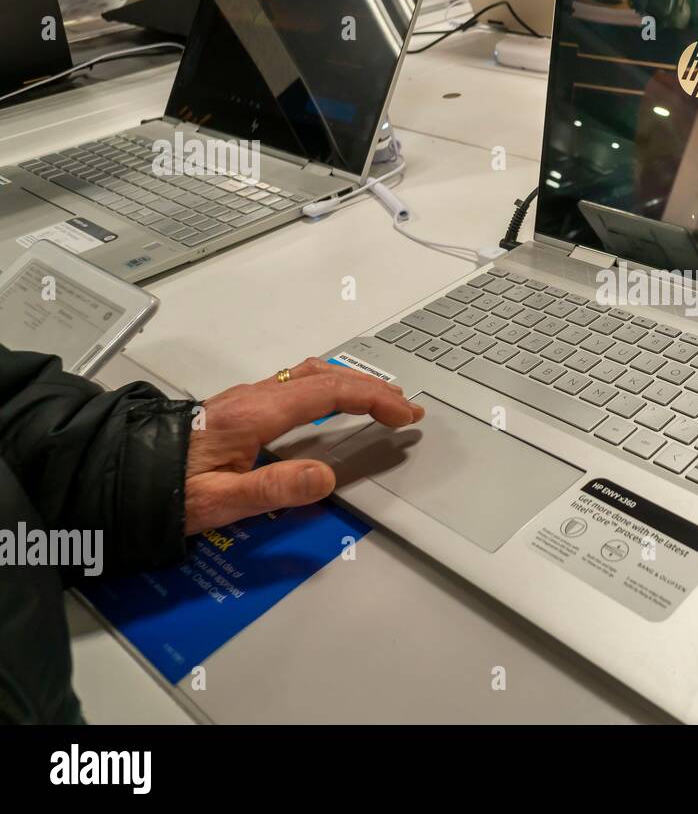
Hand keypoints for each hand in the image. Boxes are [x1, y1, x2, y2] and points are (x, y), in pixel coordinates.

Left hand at [183, 358, 424, 532]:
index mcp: (254, 415)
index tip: (405, 414)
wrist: (113, 475)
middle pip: (325, 375)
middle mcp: (252, 397)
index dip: (375, 399)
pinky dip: (328, 387)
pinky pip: (295, 383)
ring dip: (350, 382)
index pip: (329, 393)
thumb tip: (326, 476)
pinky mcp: (238, 406)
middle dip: (372, 387)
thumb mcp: (216, 503)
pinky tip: (331, 404)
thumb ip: (273, 489)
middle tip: (406, 407)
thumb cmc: (162, 491)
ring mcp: (244, 398)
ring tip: (378, 399)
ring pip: (309, 374)